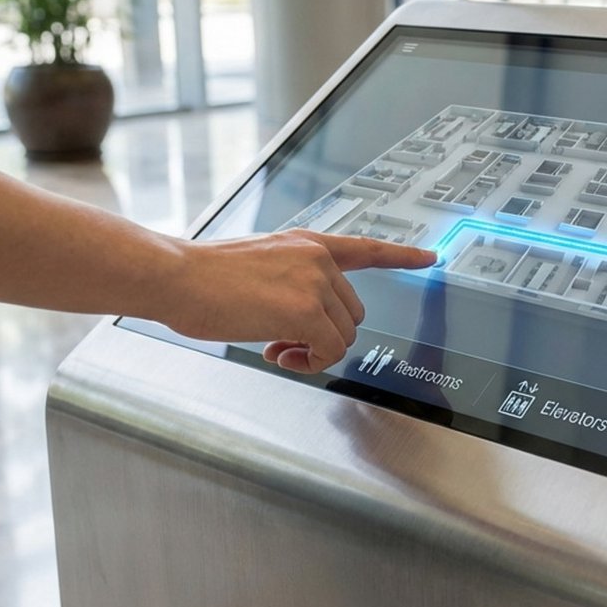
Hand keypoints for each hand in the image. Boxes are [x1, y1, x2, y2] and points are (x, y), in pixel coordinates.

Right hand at [156, 230, 436, 373]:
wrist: (175, 275)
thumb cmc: (201, 275)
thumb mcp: (258, 265)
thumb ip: (289, 282)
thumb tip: (300, 323)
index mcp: (307, 244)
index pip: (366, 248)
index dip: (401, 255)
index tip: (430, 256)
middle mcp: (318, 258)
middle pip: (351, 312)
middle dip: (323, 334)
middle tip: (283, 343)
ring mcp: (316, 283)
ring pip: (343, 335)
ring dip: (313, 350)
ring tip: (275, 347)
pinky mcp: (307, 311)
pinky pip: (329, 352)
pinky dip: (308, 363)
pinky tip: (276, 353)